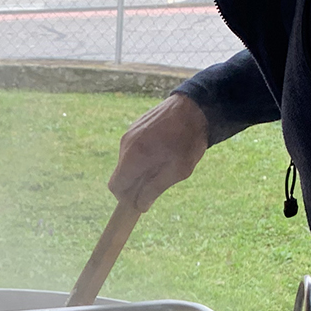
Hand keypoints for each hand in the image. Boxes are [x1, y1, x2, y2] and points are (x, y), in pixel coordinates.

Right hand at [109, 94, 211, 211]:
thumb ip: (154, 189)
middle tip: (158, 180)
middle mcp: (126, 144)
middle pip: (120, 175)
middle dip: (135, 184)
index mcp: (134, 156)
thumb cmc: (188, 140)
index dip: (126, 197)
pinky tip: (162, 149)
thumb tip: (139, 205)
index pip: (115, 186)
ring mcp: (129, 133)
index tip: (142, 197)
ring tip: (163, 162)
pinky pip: (132, 150)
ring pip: (126, 162)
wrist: (195, 105)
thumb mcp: (178, 171)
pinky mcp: (135, 127)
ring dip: (140, 169)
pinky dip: (142, 156)